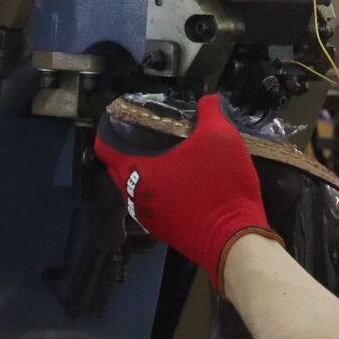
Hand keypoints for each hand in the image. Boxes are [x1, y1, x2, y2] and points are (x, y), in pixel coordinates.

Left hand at [92, 95, 276, 291]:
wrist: (233, 239)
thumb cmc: (220, 186)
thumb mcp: (220, 137)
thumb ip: (211, 113)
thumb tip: (208, 99)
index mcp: (138, 172)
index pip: (105, 149)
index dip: (108, 130)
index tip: (118, 119)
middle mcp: (135, 198)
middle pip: (117, 170)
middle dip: (123, 151)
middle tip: (143, 135)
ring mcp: (148, 218)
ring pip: (134, 190)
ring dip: (140, 174)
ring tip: (160, 157)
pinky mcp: (165, 232)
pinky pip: (150, 206)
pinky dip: (155, 192)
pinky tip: (177, 184)